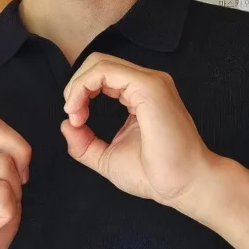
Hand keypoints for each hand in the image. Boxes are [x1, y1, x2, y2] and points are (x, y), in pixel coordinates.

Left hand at [60, 52, 216, 207]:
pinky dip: (84, 86)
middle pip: (98, 63)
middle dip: (76, 85)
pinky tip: (80, 110)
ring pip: (99, 63)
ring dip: (77, 86)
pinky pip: (105, 71)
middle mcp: (146, 83)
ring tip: (75, 113)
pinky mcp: (149, 86)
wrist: (182, 186)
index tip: (75, 121)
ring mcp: (150, 82)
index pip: (102, 76)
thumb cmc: (155, 174)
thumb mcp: (107, 157)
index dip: (80, 92)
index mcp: (139, 95)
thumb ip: (85, 142)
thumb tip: (66, 124)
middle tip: (72, 114)